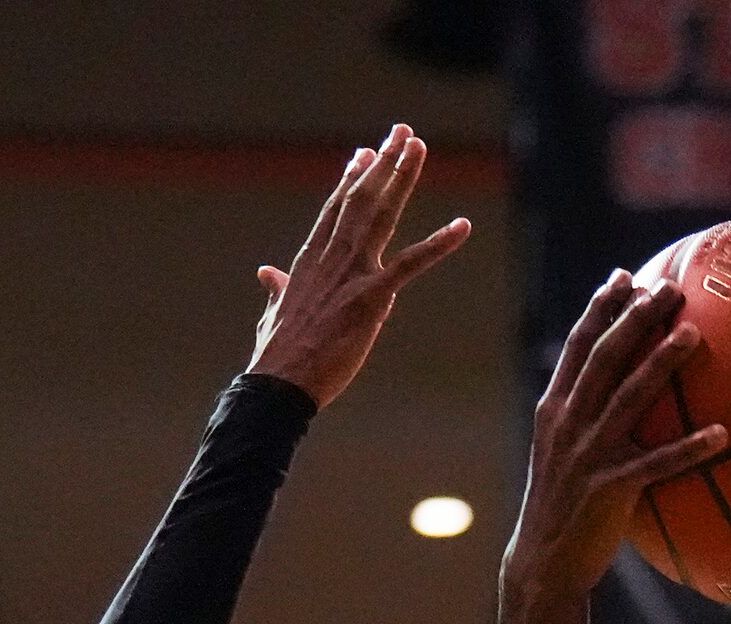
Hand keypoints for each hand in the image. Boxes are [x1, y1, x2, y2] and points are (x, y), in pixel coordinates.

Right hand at [246, 123, 470, 408]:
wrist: (279, 384)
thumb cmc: (278, 356)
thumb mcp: (275, 313)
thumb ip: (277, 288)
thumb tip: (268, 273)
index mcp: (310, 260)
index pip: (335, 209)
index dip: (353, 179)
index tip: (366, 152)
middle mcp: (332, 257)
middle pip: (362, 198)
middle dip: (384, 162)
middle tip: (403, 132)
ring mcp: (353, 274)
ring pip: (381, 214)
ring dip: (402, 178)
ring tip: (419, 147)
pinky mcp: (372, 298)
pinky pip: (411, 264)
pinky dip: (438, 243)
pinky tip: (462, 226)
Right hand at [502, 272, 728, 602]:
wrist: (543, 565)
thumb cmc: (565, 511)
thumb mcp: (566, 458)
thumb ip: (589, 424)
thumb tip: (631, 400)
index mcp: (555, 410)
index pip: (576, 348)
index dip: (599, 309)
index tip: (624, 277)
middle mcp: (567, 424)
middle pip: (603, 358)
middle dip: (634, 318)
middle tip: (669, 288)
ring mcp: (586, 455)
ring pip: (627, 398)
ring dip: (660, 363)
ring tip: (693, 334)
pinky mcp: (607, 490)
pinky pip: (656, 464)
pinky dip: (689, 448)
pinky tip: (722, 434)